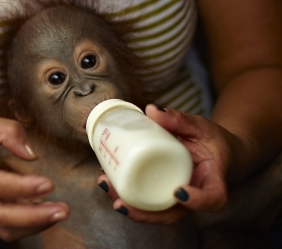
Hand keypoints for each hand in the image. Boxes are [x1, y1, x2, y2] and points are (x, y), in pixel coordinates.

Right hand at [0, 113, 69, 240]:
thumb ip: (5, 130)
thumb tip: (31, 152)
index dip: (23, 188)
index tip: (48, 183)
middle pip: (0, 216)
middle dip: (35, 217)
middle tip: (63, 209)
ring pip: (1, 228)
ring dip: (32, 226)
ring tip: (57, 214)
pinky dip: (22, 227)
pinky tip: (41, 217)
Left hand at [97, 104, 243, 223]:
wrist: (218, 153)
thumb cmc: (213, 141)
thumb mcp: (201, 127)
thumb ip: (179, 119)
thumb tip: (152, 110)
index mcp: (213, 181)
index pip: (212, 198)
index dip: (197, 201)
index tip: (179, 192)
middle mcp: (195, 195)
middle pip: (173, 214)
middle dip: (144, 213)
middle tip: (120, 202)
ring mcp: (179, 199)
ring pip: (156, 211)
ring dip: (129, 204)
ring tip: (106, 186)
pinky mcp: (165, 192)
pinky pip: (147, 200)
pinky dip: (128, 193)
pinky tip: (108, 181)